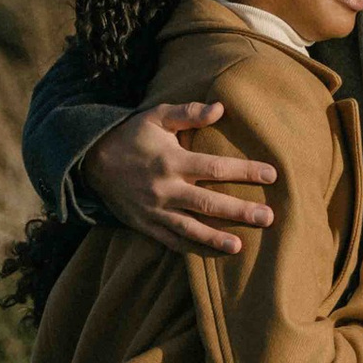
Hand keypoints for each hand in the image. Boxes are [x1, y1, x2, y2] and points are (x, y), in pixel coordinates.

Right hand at [80, 101, 277, 256]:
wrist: (90, 160)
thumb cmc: (130, 135)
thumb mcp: (156, 116)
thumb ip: (188, 113)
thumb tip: (220, 108)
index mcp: (172, 160)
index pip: (216, 168)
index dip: (245, 171)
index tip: (272, 175)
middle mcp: (165, 188)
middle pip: (208, 203)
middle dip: (239, 212)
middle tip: (268, 218)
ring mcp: (154, 210)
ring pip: (189, 228)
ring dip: (215, 239)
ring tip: (240, 247)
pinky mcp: (144, 224)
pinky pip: (169, 240)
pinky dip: (190, 248)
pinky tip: (209, 254)